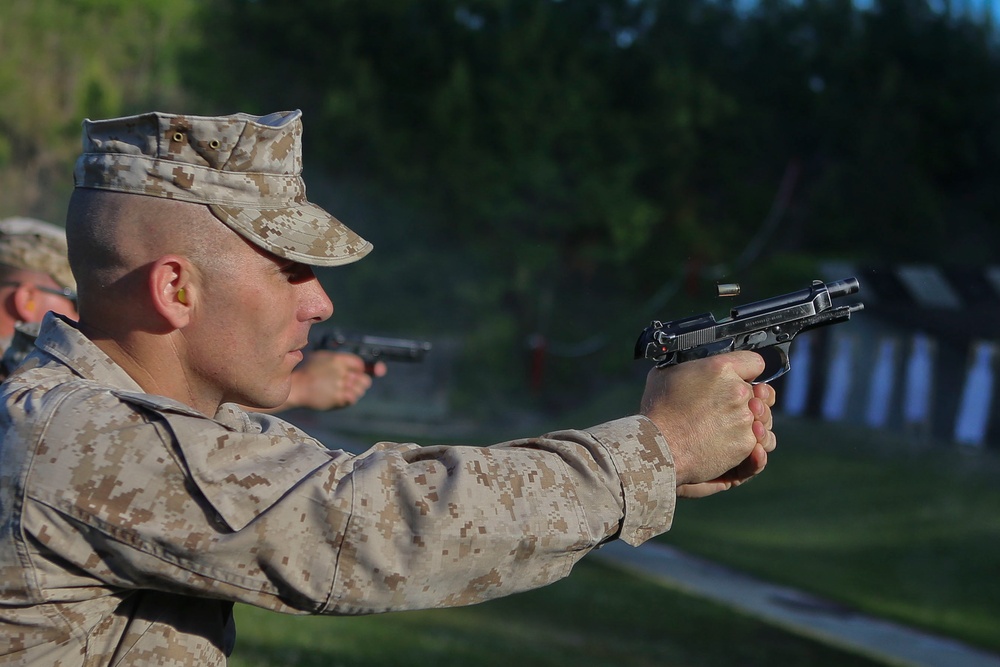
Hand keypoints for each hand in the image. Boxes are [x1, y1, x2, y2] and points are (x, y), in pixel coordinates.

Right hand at [284, 350, 386, 410]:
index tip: (356, 372)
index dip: (359, 369)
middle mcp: (341, 372)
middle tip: (350, 382)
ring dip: (355, 390)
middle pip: (364, 378)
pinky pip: (353, 398)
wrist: (297, 388)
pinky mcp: (337, 398)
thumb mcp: (323, 357)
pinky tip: (341, 396)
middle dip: (360, 381)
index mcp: (338, 359)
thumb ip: (343, 360)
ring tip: (343, 389)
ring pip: (361, 389)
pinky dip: (350, 398)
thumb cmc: (309, 372)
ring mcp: (340, 386)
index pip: (360, 364)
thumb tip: (363, 366)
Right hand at [639, 352, 776, 497]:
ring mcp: (745, 418)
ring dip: (750, 422)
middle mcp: (738, 390)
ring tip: (728, 428)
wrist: (659, 447)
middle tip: (728, 408)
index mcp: (721, 368)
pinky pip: (759, 441)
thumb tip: (694, 366)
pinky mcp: (746, 443)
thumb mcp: (667, 373)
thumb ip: (691, 366)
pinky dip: (747, 444)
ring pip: (762, 417)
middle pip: (758, 392)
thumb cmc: (659, 412)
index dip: (747, 371)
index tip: (743, 378)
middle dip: (746, 400)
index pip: (754, 362)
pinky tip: (730, 442)